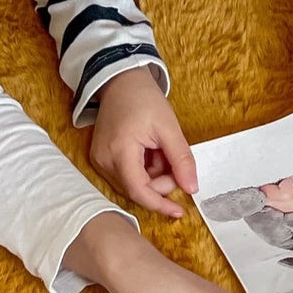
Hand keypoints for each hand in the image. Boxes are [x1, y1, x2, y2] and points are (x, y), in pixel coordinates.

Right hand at [91, 66, 197, 216]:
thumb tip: (192, 188)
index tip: (179, 211)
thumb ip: (181, 160)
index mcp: (118, 151)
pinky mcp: (102, 159)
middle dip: (161, 181)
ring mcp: (100, 160)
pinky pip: (127, 175)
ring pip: (134, 184)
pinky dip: (144, 169)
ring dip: (153, 175)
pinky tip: (149, 151)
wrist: (120, 81)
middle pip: (137, 189)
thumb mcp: (169, 128)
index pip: (139, 191)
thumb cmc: (143, 99)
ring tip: (159, 149)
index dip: (160, 204)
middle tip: (172, 159)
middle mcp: (104, 161)